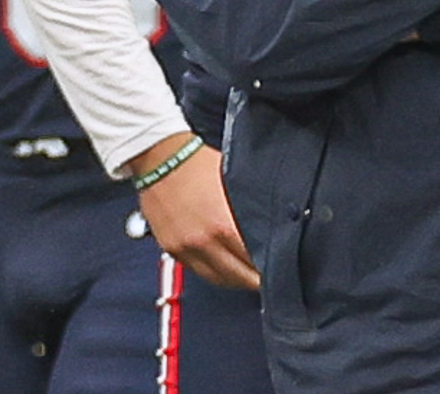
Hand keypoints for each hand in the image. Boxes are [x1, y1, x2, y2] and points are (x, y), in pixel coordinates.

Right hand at [132, 136, 259, 290]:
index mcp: (223, 225)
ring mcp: (185, 248)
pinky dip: (213, 273)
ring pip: (217, 279)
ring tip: (248, 277)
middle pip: (238, 276)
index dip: (271, 266)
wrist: (160, 156)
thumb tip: (269, 218)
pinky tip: (224, 269)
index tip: (279, 266)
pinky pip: (197, 271)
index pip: (254, 260)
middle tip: (269, 278)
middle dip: (256, 280)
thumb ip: (250, 204)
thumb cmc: (197, 162)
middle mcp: (204, 242)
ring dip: (235, 281)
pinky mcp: (172, 248)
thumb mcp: (233, 180)